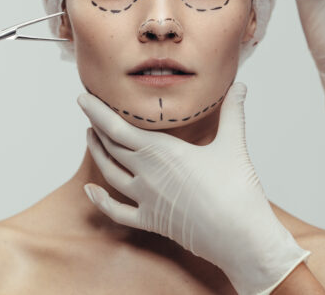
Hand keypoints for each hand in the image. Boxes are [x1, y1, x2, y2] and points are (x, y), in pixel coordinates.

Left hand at [77, 83, 308, 294]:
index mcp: (161, 151)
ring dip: (97, 153)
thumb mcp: (233, 144)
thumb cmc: (238, 190)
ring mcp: (146, 199)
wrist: (241, 237)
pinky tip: (90, 190)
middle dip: (97, 126)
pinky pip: (117, 211)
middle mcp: (147, 173)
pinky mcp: (151, 221)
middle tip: (89, 111)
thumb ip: (232, 112)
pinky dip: (100, 201)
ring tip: (90, 136)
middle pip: (111, 146)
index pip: (117, 127)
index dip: (96, 111)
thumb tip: (241, 86)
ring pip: (110, 173)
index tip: (83, 98)